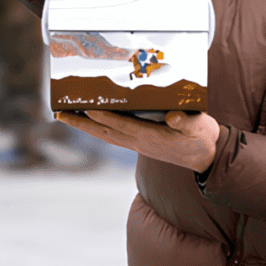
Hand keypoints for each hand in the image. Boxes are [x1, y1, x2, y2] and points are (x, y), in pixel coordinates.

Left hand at [57, 109, 219, 171]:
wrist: (206, 157)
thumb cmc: (202, 138)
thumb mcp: (198, 128)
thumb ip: (185, 122)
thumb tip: (174, 117)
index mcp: (151, 137)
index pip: (122, 125)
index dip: (105, 116)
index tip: (87, 107)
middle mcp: (139, 142)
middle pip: (104, 132)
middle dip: (82, 123)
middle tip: (59, 114)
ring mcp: (137, 144)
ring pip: (105, 134)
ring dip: (84, 126)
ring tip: (65, 115)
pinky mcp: (139, 143)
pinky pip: (113, 135)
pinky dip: (98, 127)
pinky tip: (89, 120)